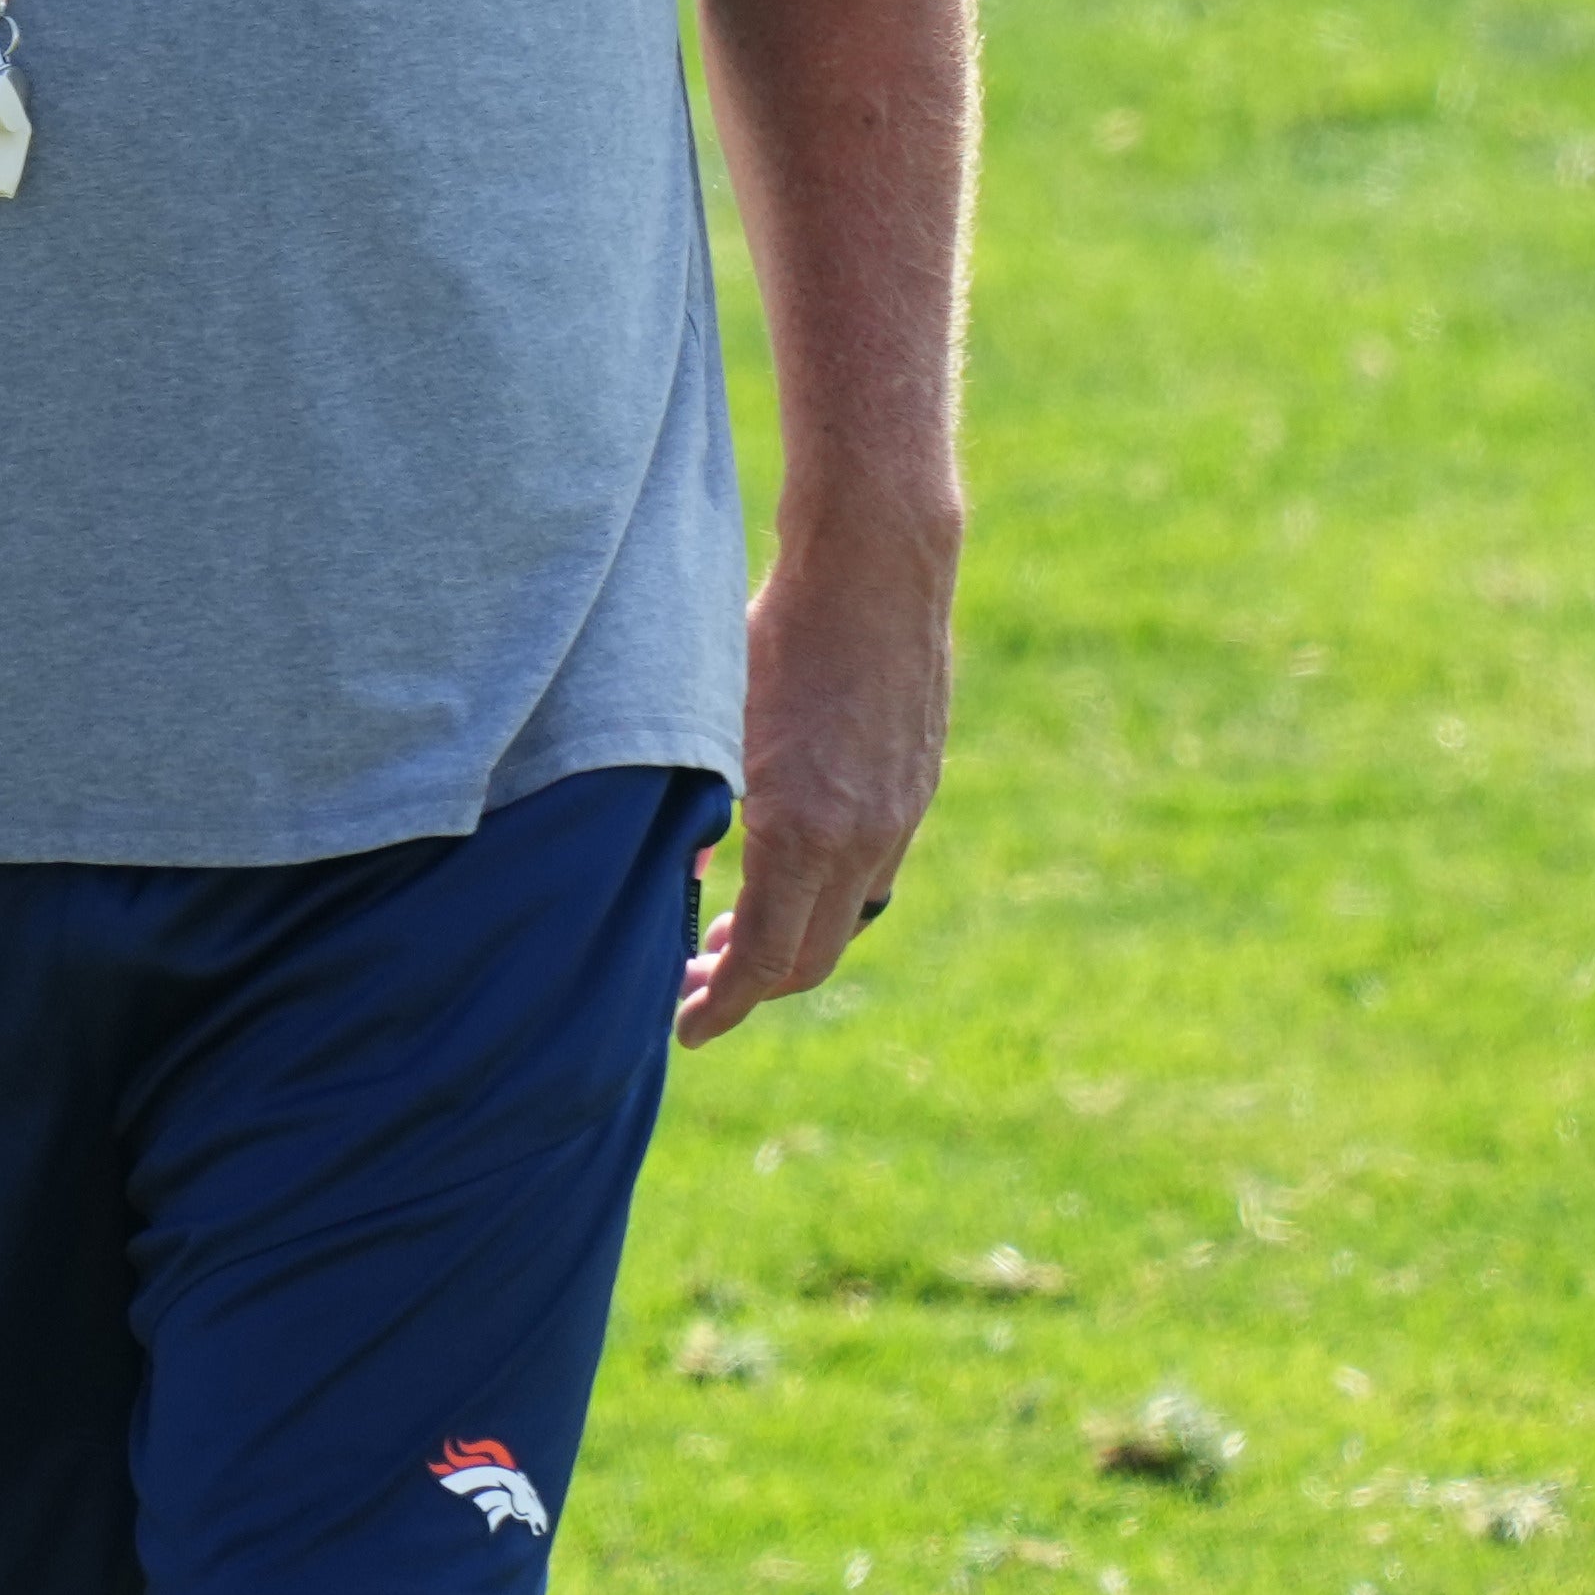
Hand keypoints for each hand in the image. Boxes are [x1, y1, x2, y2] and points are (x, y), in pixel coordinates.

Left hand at [676, 517, 953, 1048]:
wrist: (875, 566)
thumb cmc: (776, 633)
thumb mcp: (710, 723)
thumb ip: (690, 813)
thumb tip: (676, 879)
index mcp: (804, 831)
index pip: (764, 960)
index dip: (721, 1007)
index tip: (685, 1028)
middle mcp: (864, 839)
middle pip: (811, 958)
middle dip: (753, 986)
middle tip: (697, 982)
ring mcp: (901, 816)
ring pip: (847, 917)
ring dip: (793, 939)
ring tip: (735, 932)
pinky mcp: (918, 787)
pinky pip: (874, 871)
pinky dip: (827, 893)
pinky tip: (789, 867)